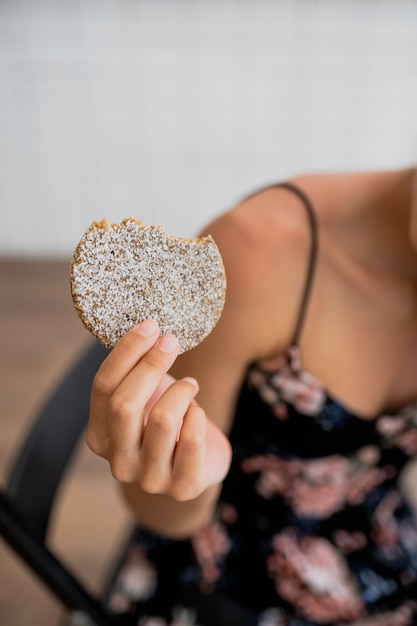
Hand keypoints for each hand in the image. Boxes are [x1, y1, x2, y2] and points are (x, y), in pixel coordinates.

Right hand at [87, 319, 231, 500]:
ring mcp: (149, 479)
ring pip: (162, 420)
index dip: (126, 353)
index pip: (103, 388)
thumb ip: (136, 372)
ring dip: (181, 392)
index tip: (150, 326)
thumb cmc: (166, 422)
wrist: (196, 465)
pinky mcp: (182, 487)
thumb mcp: (146, 397)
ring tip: (190, 386)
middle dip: (151, 365)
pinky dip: (197, 416)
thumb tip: (146, 327)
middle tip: (172, 342)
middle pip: (125, 404)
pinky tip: (197, 412)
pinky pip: (192, 440)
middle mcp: (119, 463)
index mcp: (99, 437)